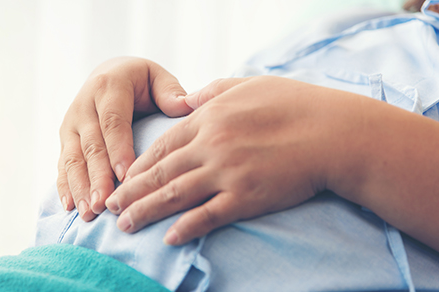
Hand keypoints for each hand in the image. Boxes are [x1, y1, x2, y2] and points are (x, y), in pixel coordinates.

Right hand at [58, 57, 191, 220]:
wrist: (107, 75)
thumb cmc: (140, 82)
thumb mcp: (156, 78)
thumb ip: (169, 92)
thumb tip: (186, 106)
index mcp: (108, 87)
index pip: (113, 122)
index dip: (118, 150)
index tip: (127, 178)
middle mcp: (84, 105)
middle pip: (91, 145)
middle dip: (97, 177)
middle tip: (105, 204)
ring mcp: (71, 124)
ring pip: (73, 158)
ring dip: (80, 187)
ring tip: (89, 213)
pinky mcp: (65, 139)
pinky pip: (63, 164)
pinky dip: (65, 186)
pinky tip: (71, 207)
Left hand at [105, 76, 370, 244]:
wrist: (333, 132)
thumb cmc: (294, 104)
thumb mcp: (248, 84)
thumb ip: (211, 91)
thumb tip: (185, 99)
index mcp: (209, 118)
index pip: (163, 145)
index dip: (139, 164)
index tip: (123, 177)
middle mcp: (210, 146)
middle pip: (160, 173)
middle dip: (131, 192)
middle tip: (109, 207)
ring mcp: (226, 173)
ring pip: (175, 196)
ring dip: (147, 211)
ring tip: (126, 224)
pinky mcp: (246, 197)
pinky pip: (208, 216)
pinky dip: (186, 227)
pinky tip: (170, 237)